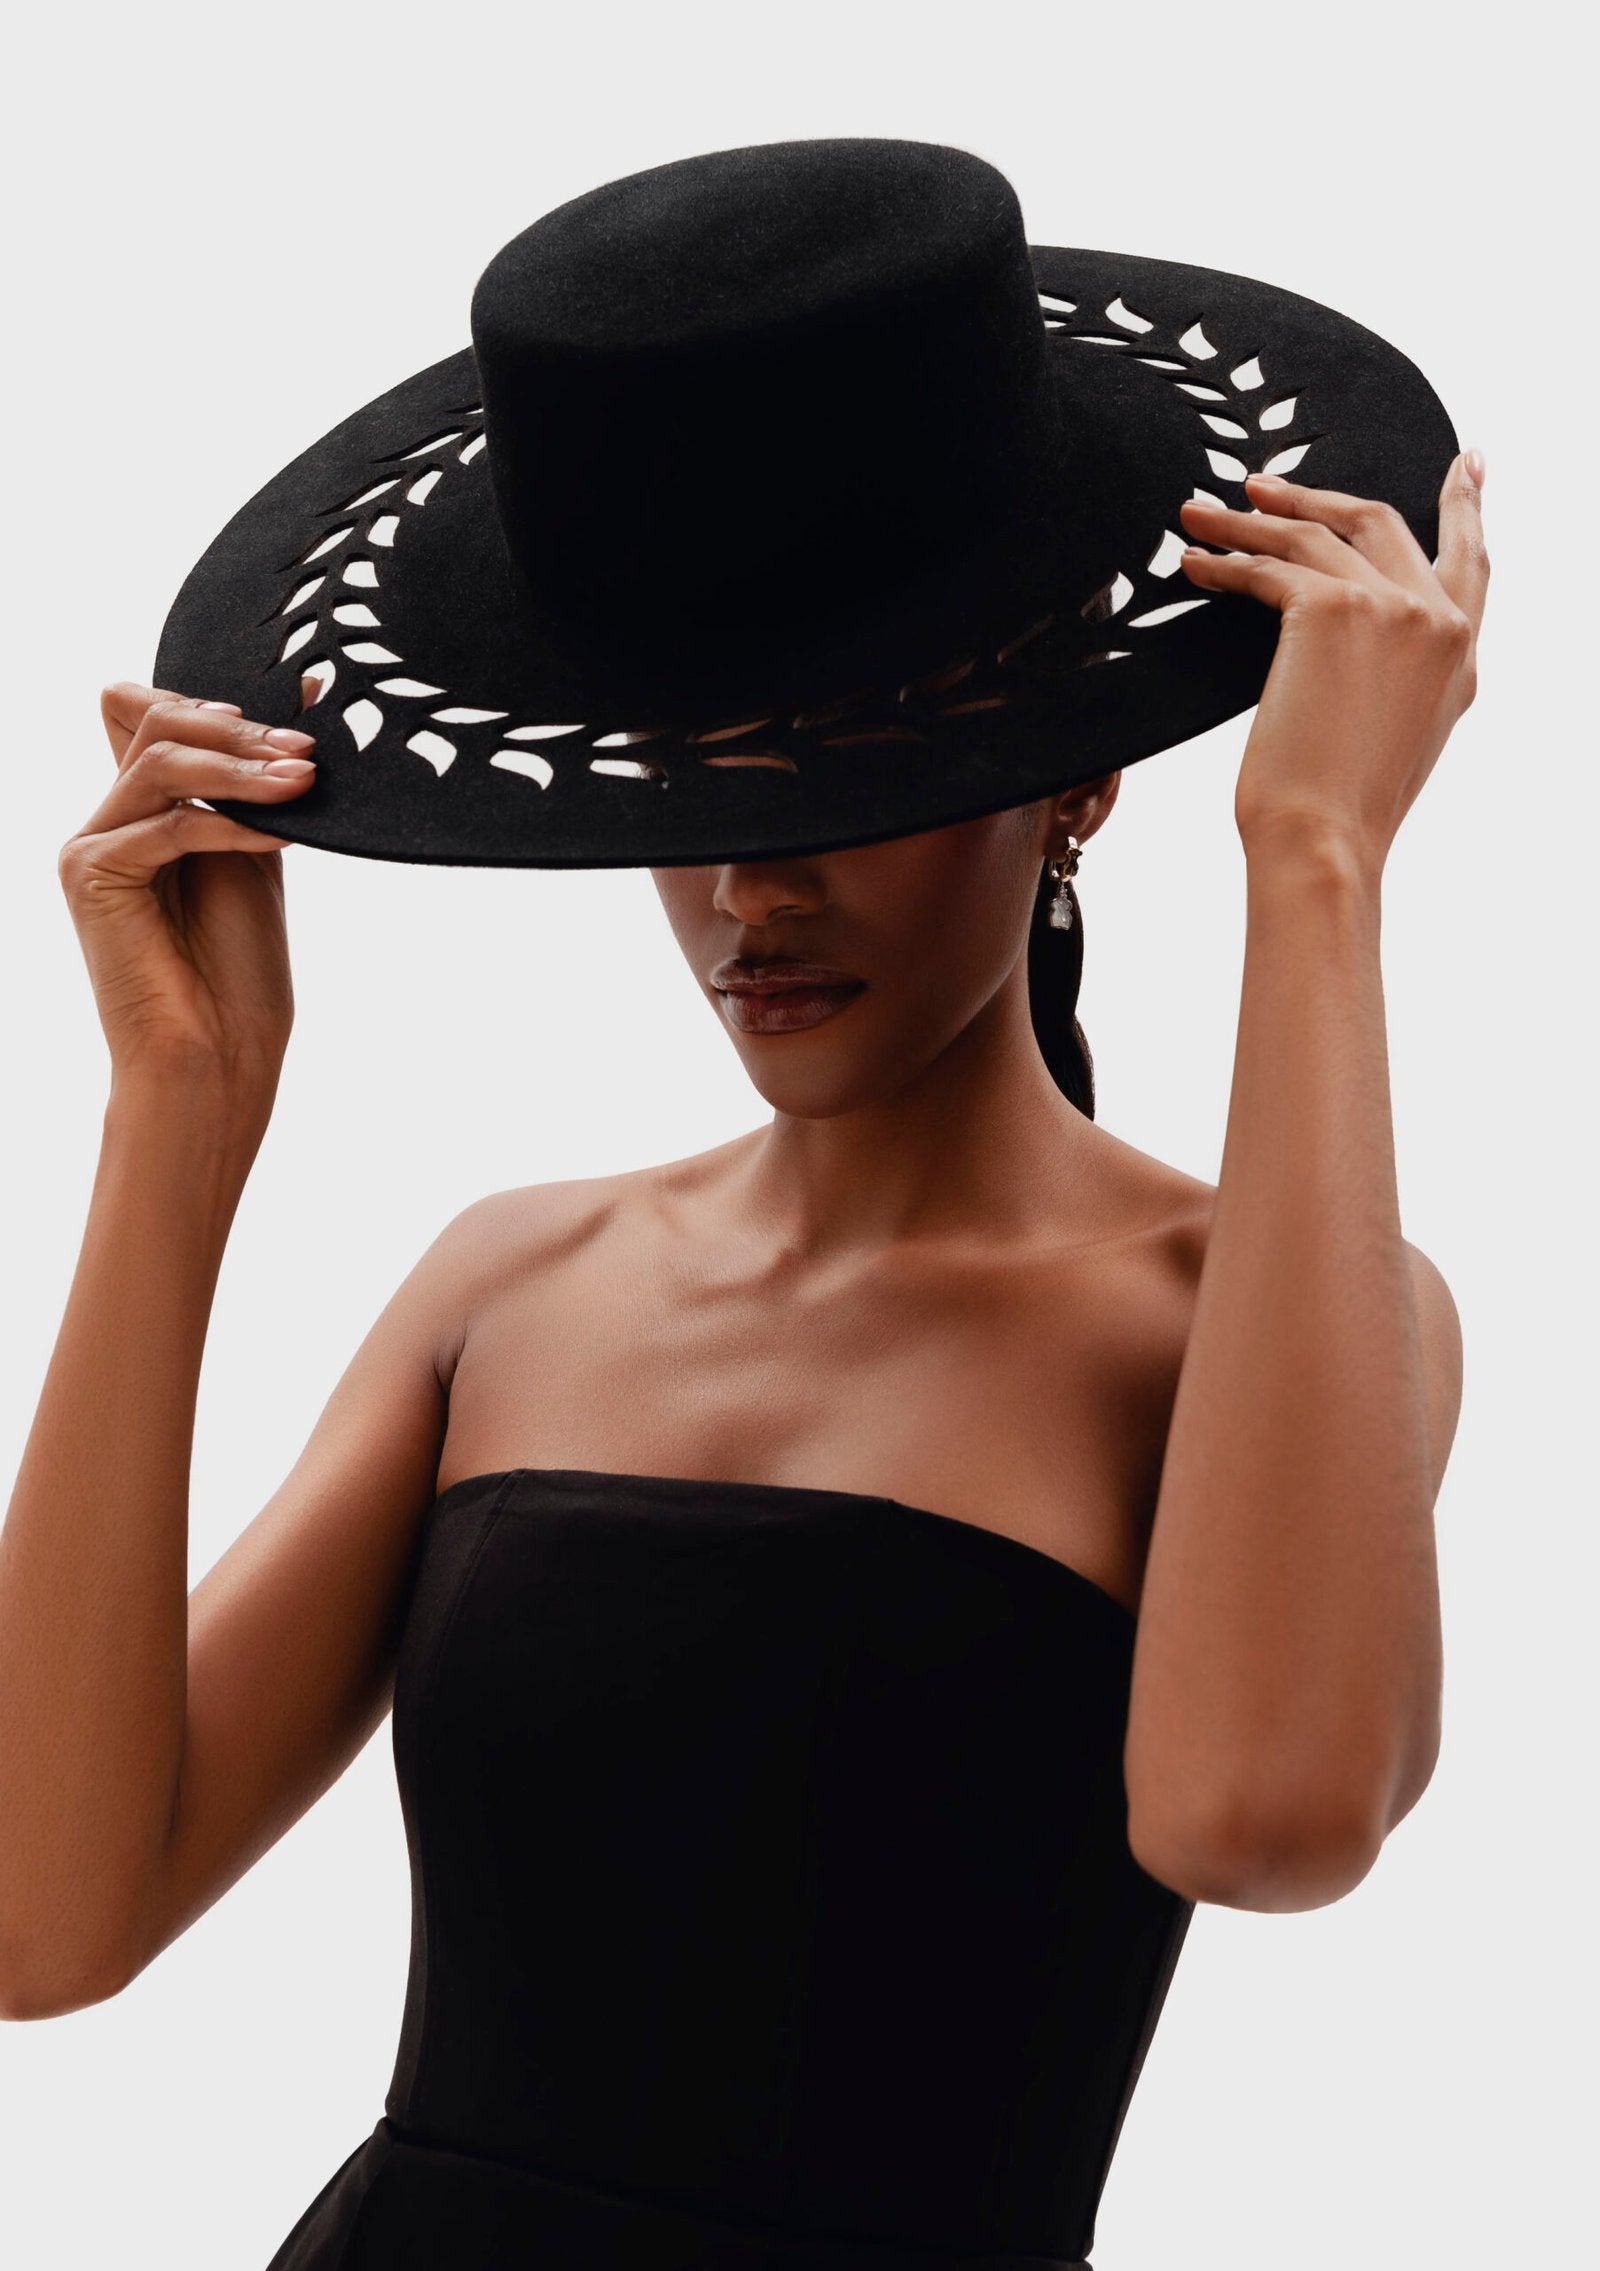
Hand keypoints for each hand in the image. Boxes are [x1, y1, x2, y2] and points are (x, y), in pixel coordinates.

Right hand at [58, 680, 321, 1091]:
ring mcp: (93, 844)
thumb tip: (310, 691)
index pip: (160, 712)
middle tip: (307, 750)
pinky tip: (281, 838)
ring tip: (304, 782)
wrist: (219, 1052)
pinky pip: (167, 822)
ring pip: (160, 759)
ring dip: (242, 767)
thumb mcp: (262, 849)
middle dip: (239, 730)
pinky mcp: (91, 873)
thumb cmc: (238, 967)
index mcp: (148, 810)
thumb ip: (265, 780)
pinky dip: (230, 824)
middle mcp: (112, 820)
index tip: (301, 720)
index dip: (224, 704)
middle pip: (156, 720)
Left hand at [1177, 452, 1488, 875]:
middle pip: (1379, 523)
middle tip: (1262, 487)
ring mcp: (1391, 608)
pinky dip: (1223, 563)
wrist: (1325, 838)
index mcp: (1463, 656)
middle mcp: (1439, 621)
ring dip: (1248, 522)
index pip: (1471, 560)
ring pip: (1313, 536)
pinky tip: (1192, 565)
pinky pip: (1267, 568)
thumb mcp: (1404, 733)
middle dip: (1314, 498)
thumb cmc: (1342, 808)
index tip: (1468, 462)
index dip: (1466, 506)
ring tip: (1199, 515)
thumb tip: (1364, 646)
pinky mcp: (1331, 608)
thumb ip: (1406, 673)